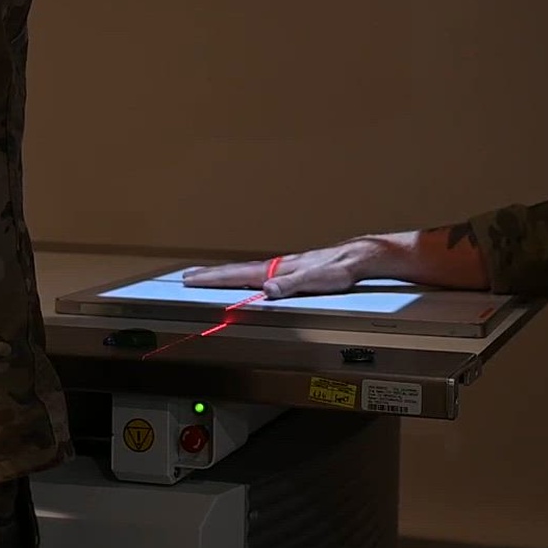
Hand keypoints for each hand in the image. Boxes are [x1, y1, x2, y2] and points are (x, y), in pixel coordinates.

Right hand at [183, 239, 378, 298]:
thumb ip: (291, 285)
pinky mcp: (294, 272)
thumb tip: (266, 290)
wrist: (359, 257)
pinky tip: (247, 280)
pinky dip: (245, 276)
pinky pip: (261, 274)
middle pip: (238, 270)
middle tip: (188, 276)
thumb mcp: (317, 280)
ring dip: (226, 274)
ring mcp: (285, 268)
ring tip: (210, 276)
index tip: (192, 278)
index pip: (239, 274)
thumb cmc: (341, 268)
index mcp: (279, 269)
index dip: (214, 278)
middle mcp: (278, 267)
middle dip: (212, 274)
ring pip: (248, 271)